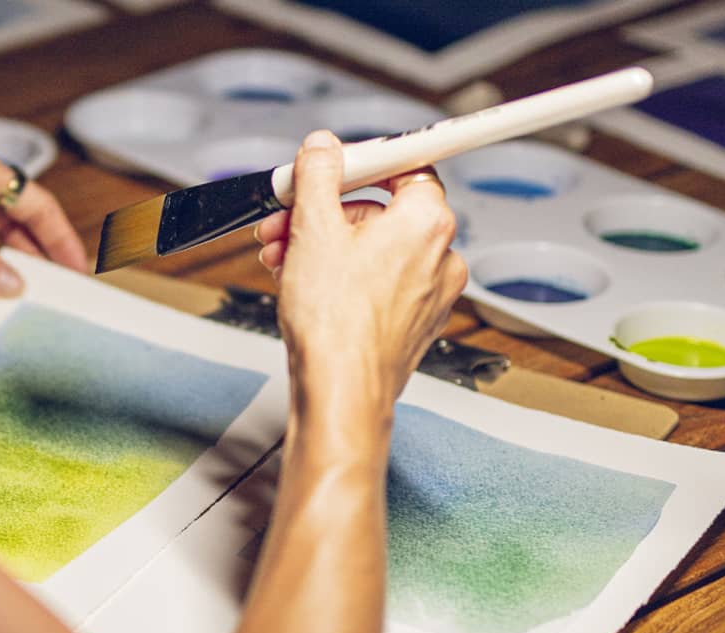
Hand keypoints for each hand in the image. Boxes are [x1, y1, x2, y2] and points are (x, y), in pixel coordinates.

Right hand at [253, 131, 466, 405]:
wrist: (341, 390)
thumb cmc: (336, 323)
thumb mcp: (313, 228)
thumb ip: (319, 175)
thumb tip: (322, 148)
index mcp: (427, 221)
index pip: (404, 164)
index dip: (358, 163)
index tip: (330, 165)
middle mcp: (441, 254)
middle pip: (379, 210)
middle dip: (325, 211)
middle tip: (286, 217)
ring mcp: (430, 292)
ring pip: (373, 248)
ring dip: (325, 245)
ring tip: (283, 256)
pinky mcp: (414, 321)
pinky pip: (378, 281)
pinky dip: (343, 276)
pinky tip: (305, 282)